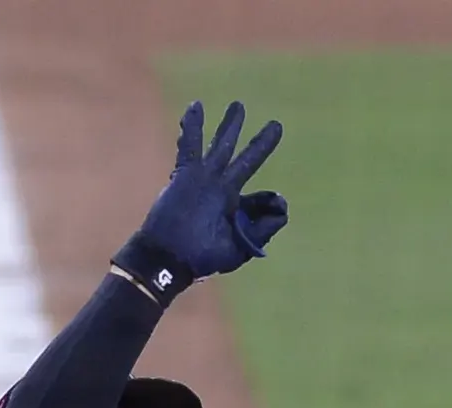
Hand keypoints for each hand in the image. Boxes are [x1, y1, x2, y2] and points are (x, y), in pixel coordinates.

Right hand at [122, 101, 285, 290]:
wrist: (168, 258)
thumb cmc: (201, 259)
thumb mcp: (239, 248)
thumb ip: (263, 230)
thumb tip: (283, 207)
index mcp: (235, 208)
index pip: (260, 196)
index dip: (270, 202)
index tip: (276, 206)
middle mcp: (221, 189)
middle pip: (245, 159)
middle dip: (260, 143)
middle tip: (276, 124)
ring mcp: (204, 179)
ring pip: (221, 145)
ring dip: (230, 126)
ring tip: (238, 106)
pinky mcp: (186, 174)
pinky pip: (190, 146)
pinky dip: (192, 127)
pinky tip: (196, 107)